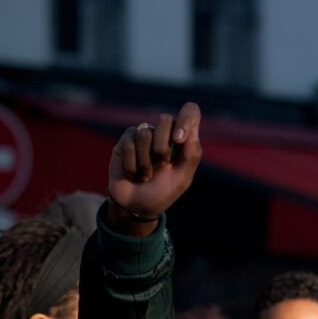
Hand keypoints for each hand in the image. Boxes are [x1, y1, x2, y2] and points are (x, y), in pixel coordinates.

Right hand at [105, 104, 203, 234]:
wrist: (136, 206)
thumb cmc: (162, 192)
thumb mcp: (182, 179)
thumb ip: (191, 155)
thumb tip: (190, 131)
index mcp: (183, 140)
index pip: (191, 112)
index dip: (186, 118)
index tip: (179, 140)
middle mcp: (164, 133)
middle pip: (165, 119)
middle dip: (162, 148)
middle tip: (161, 166)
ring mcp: (144, 134)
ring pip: (145, 133)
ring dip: (146, 162)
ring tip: (145, 175)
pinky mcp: (126, 140)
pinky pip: (129, 143)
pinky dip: (132, 165)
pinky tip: (133, 173)